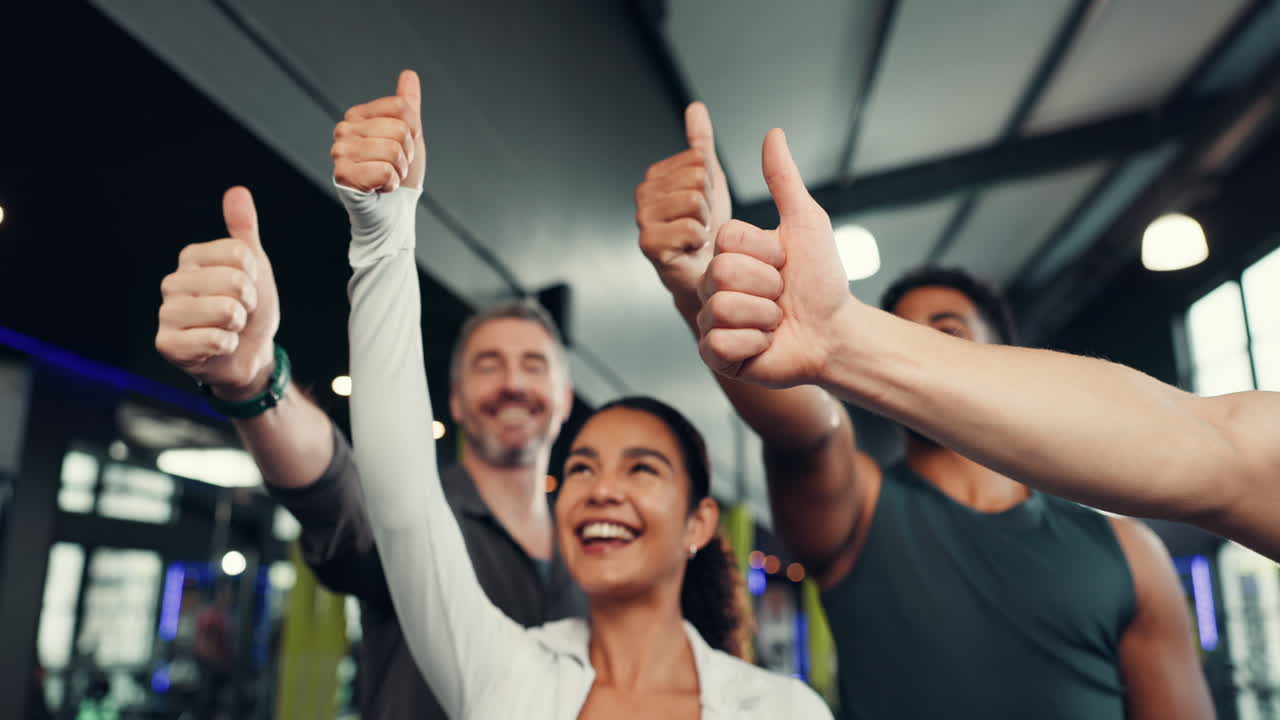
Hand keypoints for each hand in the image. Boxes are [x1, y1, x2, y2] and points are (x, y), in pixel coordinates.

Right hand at [156, 187, 279, 399]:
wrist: (249, 352)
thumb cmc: (248, 308)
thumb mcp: (253, 266)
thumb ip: (244, 230)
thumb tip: (237, 192)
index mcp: (191, 258)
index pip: (240, 254)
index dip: (254, 275)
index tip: (246, 287)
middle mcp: (173, 282)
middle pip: (235, 282)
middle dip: (248, 303)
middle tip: (238, 313)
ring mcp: (167, 313)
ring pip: (226, 311)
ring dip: (238, 326)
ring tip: (227, 328)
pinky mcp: (167, 344)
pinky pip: (216, 340)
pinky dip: (227, 347)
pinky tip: (216, 347)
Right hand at [333, 70, 425, 192]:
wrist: (394, 211)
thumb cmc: (399, 173)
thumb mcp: (409, 135)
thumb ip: (407, 105)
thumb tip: (409, 74)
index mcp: (357, 115)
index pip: (401, 107)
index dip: (412, 132)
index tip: (401, 148)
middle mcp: (343, 130)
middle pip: (399, 129)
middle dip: (406, 154)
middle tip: (394, 167)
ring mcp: (340, 152)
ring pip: (393, 150)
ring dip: (399, 171)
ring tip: (387, 177)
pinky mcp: (343, 175)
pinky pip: (384, 171)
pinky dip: (391, 184)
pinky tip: (379, 189)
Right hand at [636, 102, 730, 302]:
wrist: (708, 273)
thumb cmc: (708, 230)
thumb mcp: (708, 179)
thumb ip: (700, 142)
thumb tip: (696, 108)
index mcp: (656, 176)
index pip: (698, 158)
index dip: (711, 182)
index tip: (704, 203)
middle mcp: (644, 195)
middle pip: (695, 177)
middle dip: (709, 202)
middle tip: (702, 222)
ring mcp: (643, 220)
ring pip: (693, 201)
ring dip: (706, 222)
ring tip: (697, 235)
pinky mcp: (649, 245)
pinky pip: (688, 228)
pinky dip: (699, 241)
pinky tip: (691, 249)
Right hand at [696, 129, 853, 387]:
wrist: (835, 333)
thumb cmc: (821, 282)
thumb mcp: (806, 223)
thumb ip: (784, 180)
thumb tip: (773, 133)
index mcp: (729, 254)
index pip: (727, 239)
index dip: (765, 253)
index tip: (783, 264)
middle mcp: (714, 286)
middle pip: (722, 273)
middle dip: (767, 286)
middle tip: (782, 297)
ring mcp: (712, 322)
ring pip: (722, 308)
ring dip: (764, 317)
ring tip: (777, 321)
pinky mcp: (716, 355)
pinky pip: (719, 344)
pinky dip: (753, 344)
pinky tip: (765, 344)